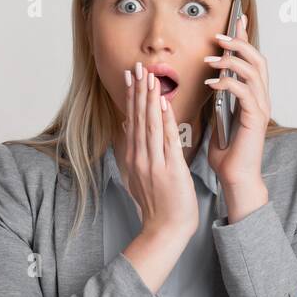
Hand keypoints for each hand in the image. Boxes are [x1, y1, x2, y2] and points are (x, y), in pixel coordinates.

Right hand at [122, 60, 198, 241]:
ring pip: (151, 124)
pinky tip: (165, 104)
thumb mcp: (138, 176)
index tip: (131, 76)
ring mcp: (153, 162)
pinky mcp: (169, 169)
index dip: (131, 96)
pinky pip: (167, 139)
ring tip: (150, 76)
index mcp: (133, 157)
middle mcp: (139, 157)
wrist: (164, 230)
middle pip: (138, 118)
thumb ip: (133, 150)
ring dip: (150, 99)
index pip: (132, 120)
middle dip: (138, 90)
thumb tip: (128, 127)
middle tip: (138, 67)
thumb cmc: (157, 206)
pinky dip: (165, 120)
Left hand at [204, 13, 269, 190]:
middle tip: (219, 36)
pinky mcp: (256, 119)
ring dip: (231, 61)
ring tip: (211, 58)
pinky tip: (212, 82)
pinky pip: (245, 92)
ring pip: (254, 72)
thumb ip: (217, 101)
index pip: (251, 60)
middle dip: (239, 43)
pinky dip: (228, 83)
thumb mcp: (218, 119)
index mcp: (252, 96)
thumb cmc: (226, 153)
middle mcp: (261, 98)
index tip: (236, 20)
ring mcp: (261, 108)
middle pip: (258, 59)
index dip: (245, 39)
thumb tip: (207, 83)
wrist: (235, 177)